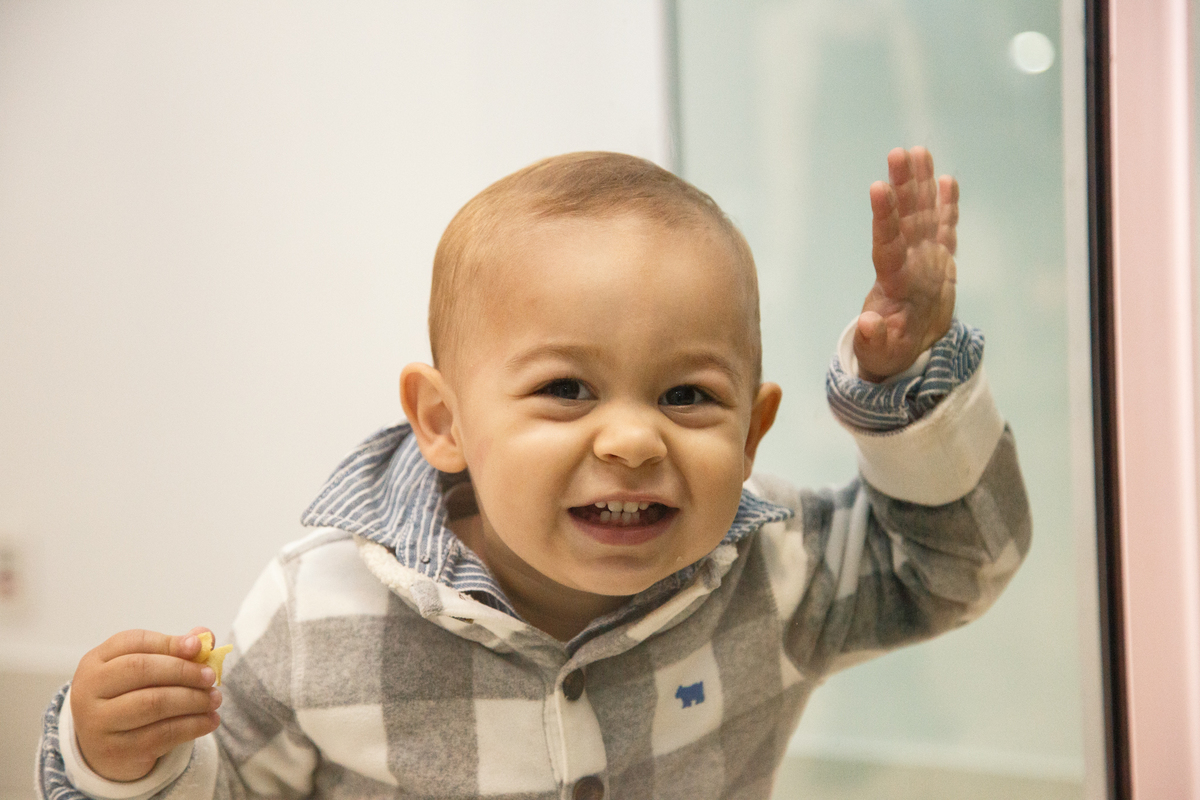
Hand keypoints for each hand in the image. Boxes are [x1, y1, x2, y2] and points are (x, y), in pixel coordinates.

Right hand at [70, 627, 222, 781]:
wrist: (105, 749)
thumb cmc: (130, 697)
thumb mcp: (144, 670)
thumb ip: (173, 650)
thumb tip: (205, 635)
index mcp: (95, 662)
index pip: (133, 642)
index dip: (169, 642)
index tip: (199, 646)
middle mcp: (88, 690)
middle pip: (141, 670)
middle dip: (183, 671)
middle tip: (211, 677)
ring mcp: (98, 723)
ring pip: (153, 703)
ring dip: (192, 700)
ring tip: (215, 699)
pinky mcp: (116, 751)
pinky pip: (161, 734)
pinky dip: (192, 726)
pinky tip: (210, 721)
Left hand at [854, 146, 957, 381]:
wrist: (908, 349)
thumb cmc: (888, 352)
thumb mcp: (880, 354)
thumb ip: (874, 340)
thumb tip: (868, 324)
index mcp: (893, 282)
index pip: (887, 243)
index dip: (885, 216)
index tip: (879, 187)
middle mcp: (907, 262)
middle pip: (905, 219)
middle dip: (904, 186)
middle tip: (899, 152)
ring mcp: (924, 259)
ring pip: (924, 215)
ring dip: (922, 184)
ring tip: (918, 152)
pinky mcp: (941, 261)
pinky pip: (946, 229)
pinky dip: (948, 206)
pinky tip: (947, 179)